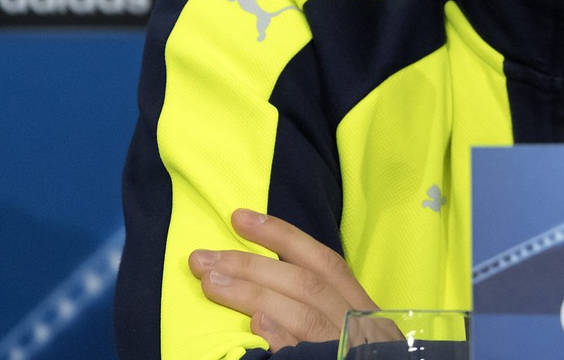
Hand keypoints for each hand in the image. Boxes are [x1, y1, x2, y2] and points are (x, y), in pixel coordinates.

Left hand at [189, 208, 378, 348]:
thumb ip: (317, 308)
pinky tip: (256, 323)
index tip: (240, 217)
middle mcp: (356, 321)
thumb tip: (265, 297)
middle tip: (202, 257)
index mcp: (359, 306)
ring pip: (303, 312)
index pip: (321, 260)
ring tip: (211, 281)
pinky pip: (304, 352)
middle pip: (305, 283)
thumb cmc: (361, 358)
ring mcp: (345, 346)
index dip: (281, 235)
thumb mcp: (350, 330)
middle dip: (252, 264)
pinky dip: (283, 335)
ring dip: (253, 293)